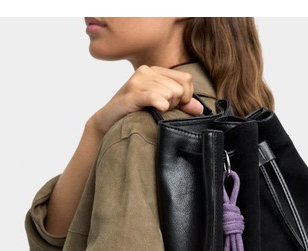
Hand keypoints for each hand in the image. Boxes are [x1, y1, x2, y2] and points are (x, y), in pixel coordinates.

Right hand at [88, 64, 203, 135]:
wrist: (107, 121)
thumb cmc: (134, 113)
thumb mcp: (159, 106)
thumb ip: (180, 105)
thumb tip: (199, 108)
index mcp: (155, 71)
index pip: (186, 79)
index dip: (186, 97)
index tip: (175, 106)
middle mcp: (146, 71)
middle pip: (178, 88)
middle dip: (174, 104)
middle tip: (159, 110)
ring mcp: (137, 81)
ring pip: (169, 94)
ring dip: (165, 108)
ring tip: (151, 111)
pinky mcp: (131, 94)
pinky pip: (155, 97)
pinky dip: (160, 105)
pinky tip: (157, 110)